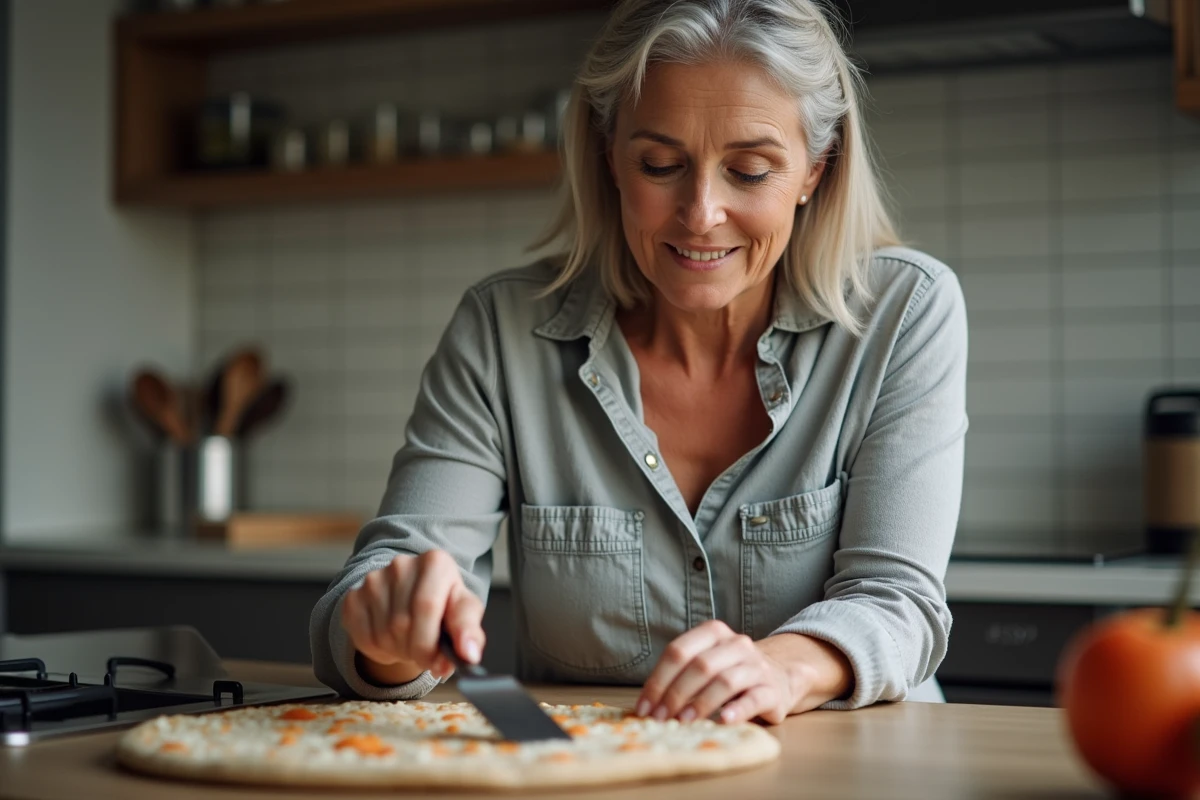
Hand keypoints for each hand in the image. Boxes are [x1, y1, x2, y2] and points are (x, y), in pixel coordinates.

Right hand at [340, 550, 484, 682]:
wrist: (412, 599)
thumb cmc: (443, 605)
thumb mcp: (464, 613)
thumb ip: (469, 632)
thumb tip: (468, 655)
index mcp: (435, 562)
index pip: (426, 606)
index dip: (431, 644)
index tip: (439, 664)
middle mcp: (401, 564)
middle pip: (403, 624)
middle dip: (416, 650)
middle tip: (426, 655)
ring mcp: (373, 579)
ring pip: (383, 635)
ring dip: (398, 651)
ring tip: (410, 642)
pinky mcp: (353, 598)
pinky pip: (363, 639)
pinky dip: (379, 651)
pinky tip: (391, 640)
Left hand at [635, 620, 796, 724]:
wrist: (780, 676)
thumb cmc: (730, 672)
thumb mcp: (706, 663)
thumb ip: (680, 676)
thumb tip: (648, 706)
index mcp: (712, 633)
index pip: (678, 652)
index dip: (658, 680)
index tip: (644, 708)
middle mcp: (736, 644)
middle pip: (699, 666)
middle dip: (675, 694)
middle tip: (660, 719)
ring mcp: (756, 666)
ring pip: (725, 681)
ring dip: (700, 703)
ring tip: (684, 722)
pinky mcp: (772, 690)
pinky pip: (753, 699)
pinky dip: (736, 710)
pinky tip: (723, 721)